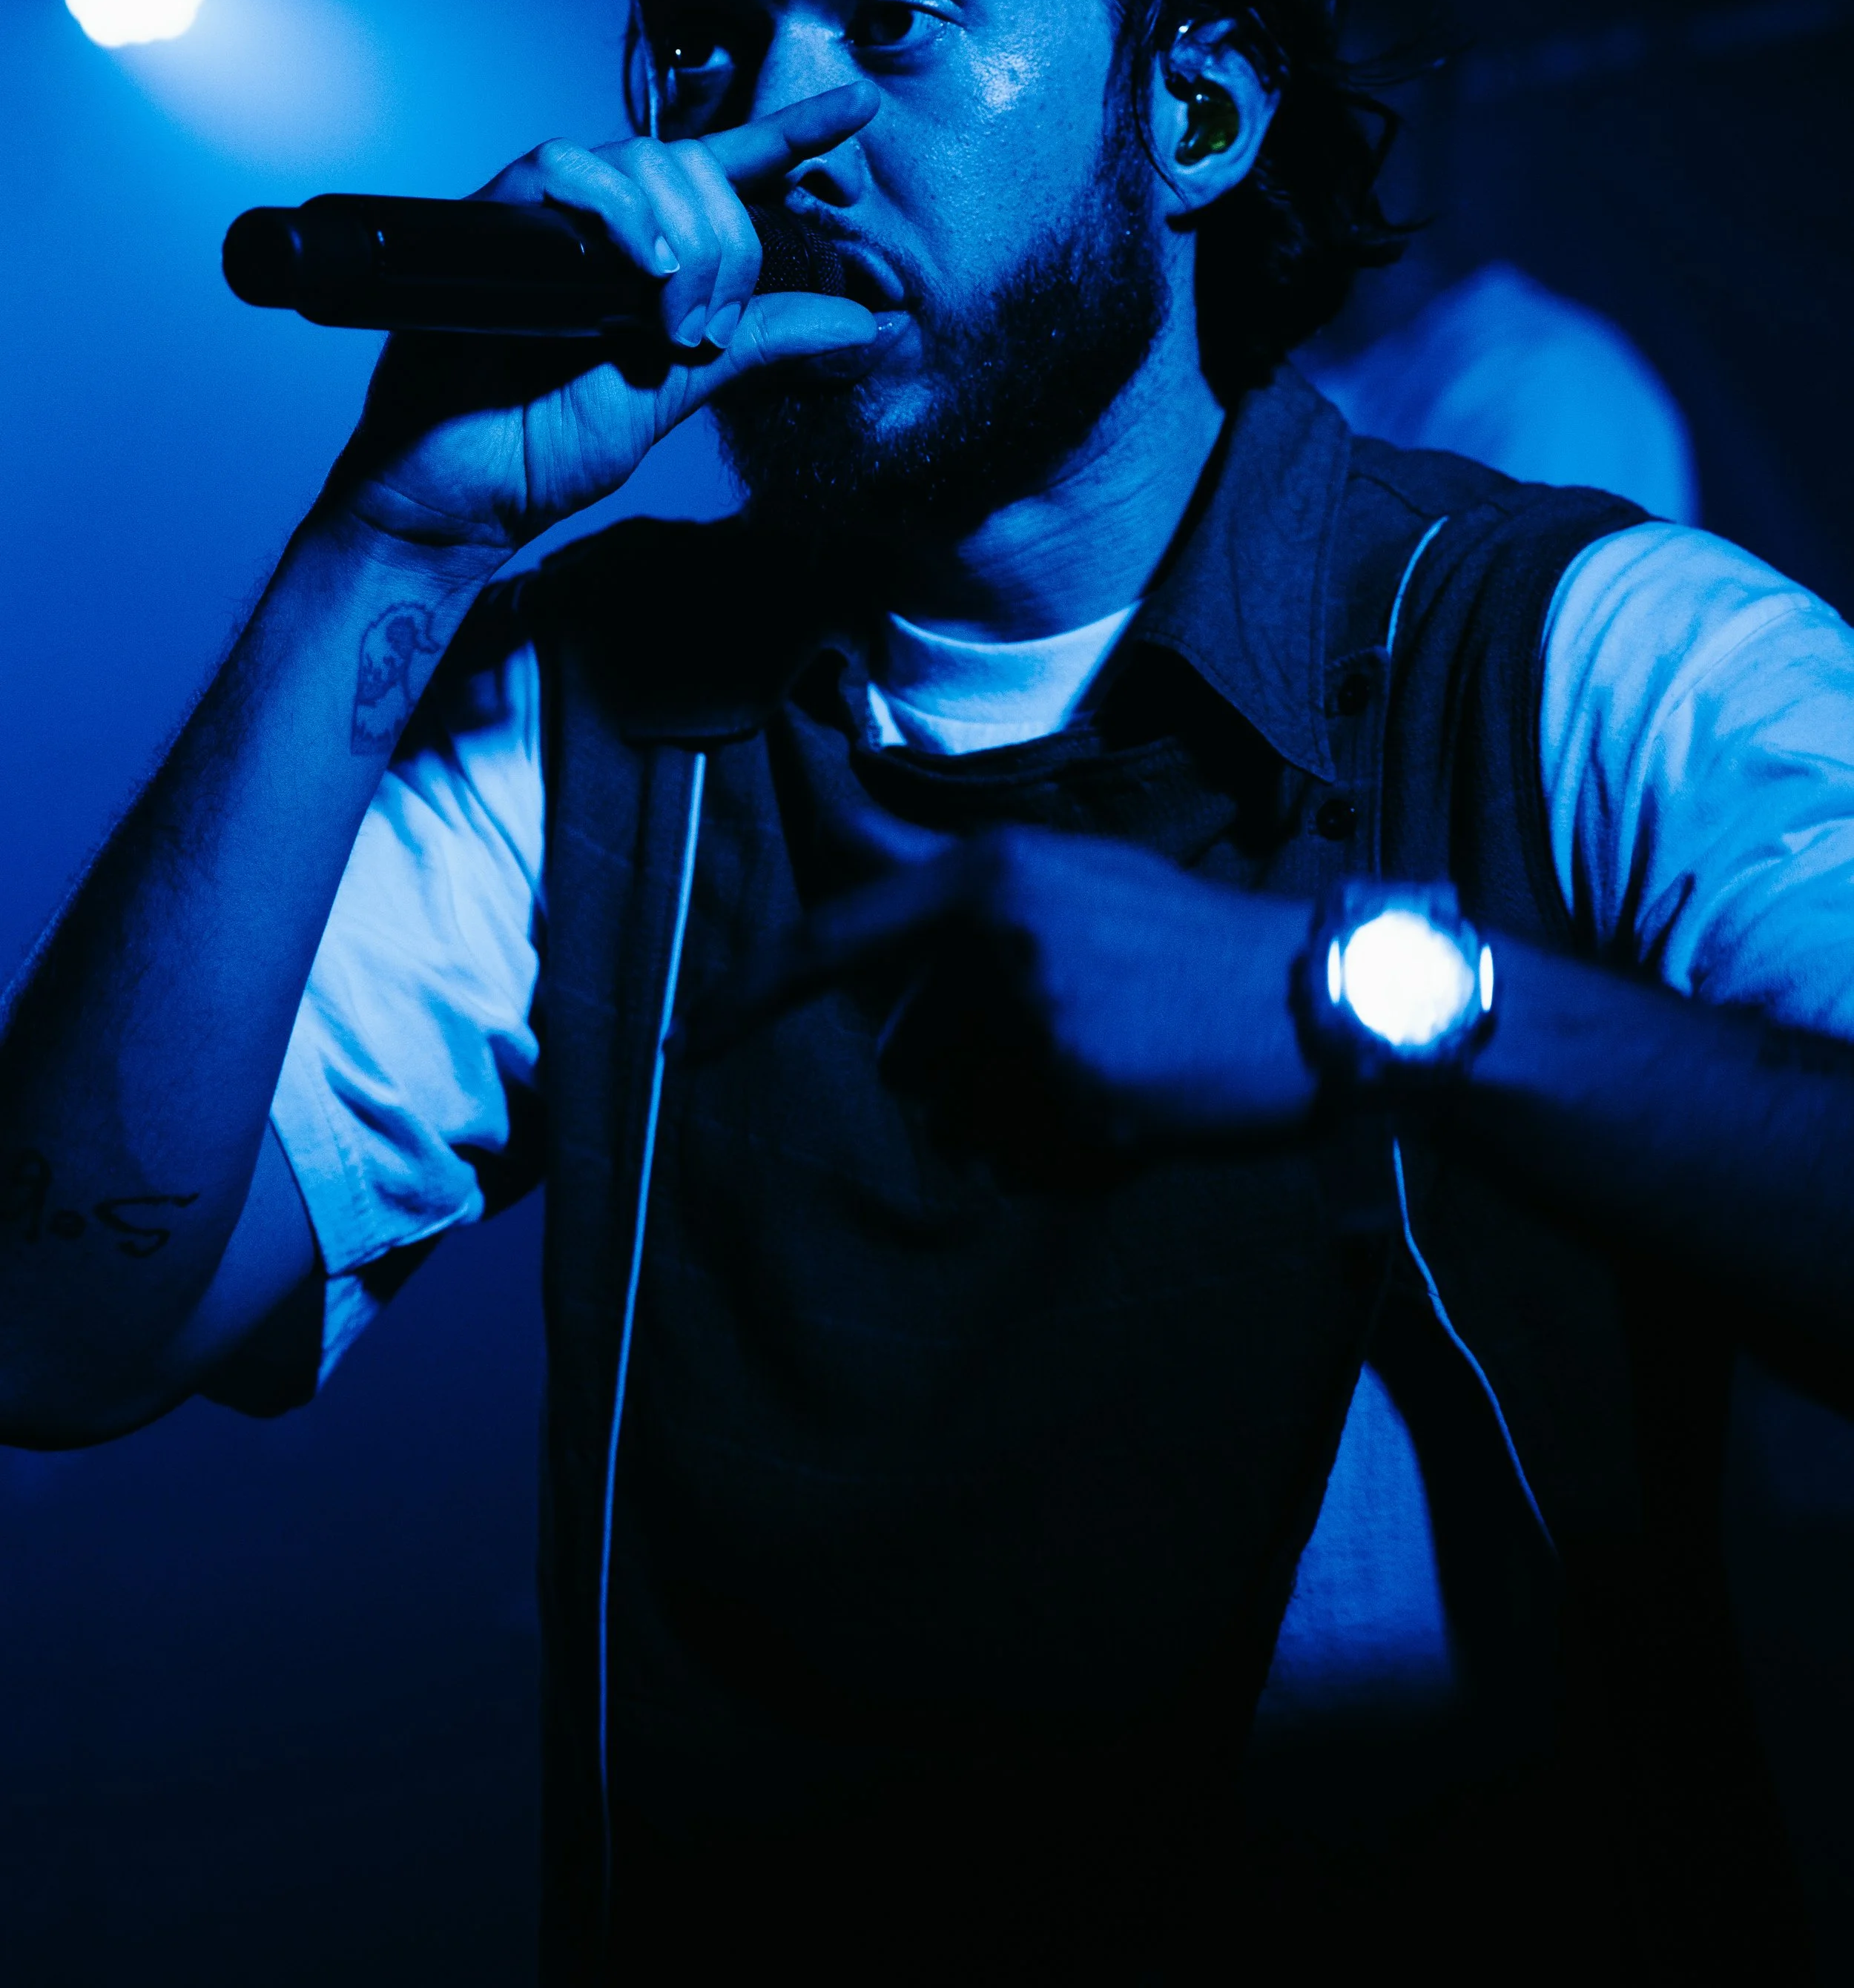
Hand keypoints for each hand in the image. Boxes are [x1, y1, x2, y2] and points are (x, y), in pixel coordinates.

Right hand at [328, 82, 888, 558]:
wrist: (456, 491)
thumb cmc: (543, 442)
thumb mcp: (679, 389)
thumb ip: (761, 344)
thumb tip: (864, 322)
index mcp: (651, 254)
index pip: (731, 171)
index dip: (794, 134)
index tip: (860, 108)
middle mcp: (603, 225)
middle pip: (696, 167)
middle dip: (726, 247)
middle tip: (705, 330)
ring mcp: (548, 218)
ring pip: (641, 161)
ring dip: (681, 237)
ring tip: (670, 319)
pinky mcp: (491, 221)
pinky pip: (560, 169)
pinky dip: (615, 209)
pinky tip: (640, 267)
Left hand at [693, 827, 1315, 1155]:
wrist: (1325, 998)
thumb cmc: (1202, 946)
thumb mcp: (1081, 883)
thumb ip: (973, 904)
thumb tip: (876, 934)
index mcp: (992, 873)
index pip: (834, 941)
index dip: (748, 996)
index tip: (683, 1043)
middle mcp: (996, 937)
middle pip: (906, 1058)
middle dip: (966, 1075)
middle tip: (1082, 1041)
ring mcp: (1034, 1017)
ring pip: (960, 1117)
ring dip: (1017, 1116)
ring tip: (1115, 1067)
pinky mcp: (1077, 1092)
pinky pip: (1024, 1154)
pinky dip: (1068, 1148)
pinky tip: (1140, 1105)